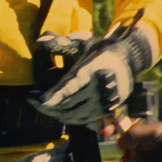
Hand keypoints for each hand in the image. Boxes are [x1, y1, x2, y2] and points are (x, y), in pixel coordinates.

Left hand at [29, 28, 151, 123]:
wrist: (130, 60)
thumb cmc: (101, 49)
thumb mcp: (84, 41)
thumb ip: (61, 43)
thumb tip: (39, 42)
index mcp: (93, 69)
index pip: (69, 87)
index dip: (52, 97)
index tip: (37, 100)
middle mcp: (100, 88)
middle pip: (68, 104)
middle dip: (46, 105)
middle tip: (31, 100)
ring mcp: (104, 102)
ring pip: (73, 115)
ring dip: (54, 113)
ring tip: (40, 106)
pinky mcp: (105, 111)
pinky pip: (82, 120)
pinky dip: (66, 118)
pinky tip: (55, 112)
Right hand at [105, 120, 161, 161]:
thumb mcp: (154, 133)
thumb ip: (134, 134)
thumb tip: (119, 142)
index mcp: (145, 129)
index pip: (125, 124)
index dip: (114, 127)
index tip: (105, 133)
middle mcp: (144, 140)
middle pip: (124, 141)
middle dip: (121, 146)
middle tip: (126, 151)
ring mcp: (146, 154)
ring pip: (128, 156)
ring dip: (127, 159)